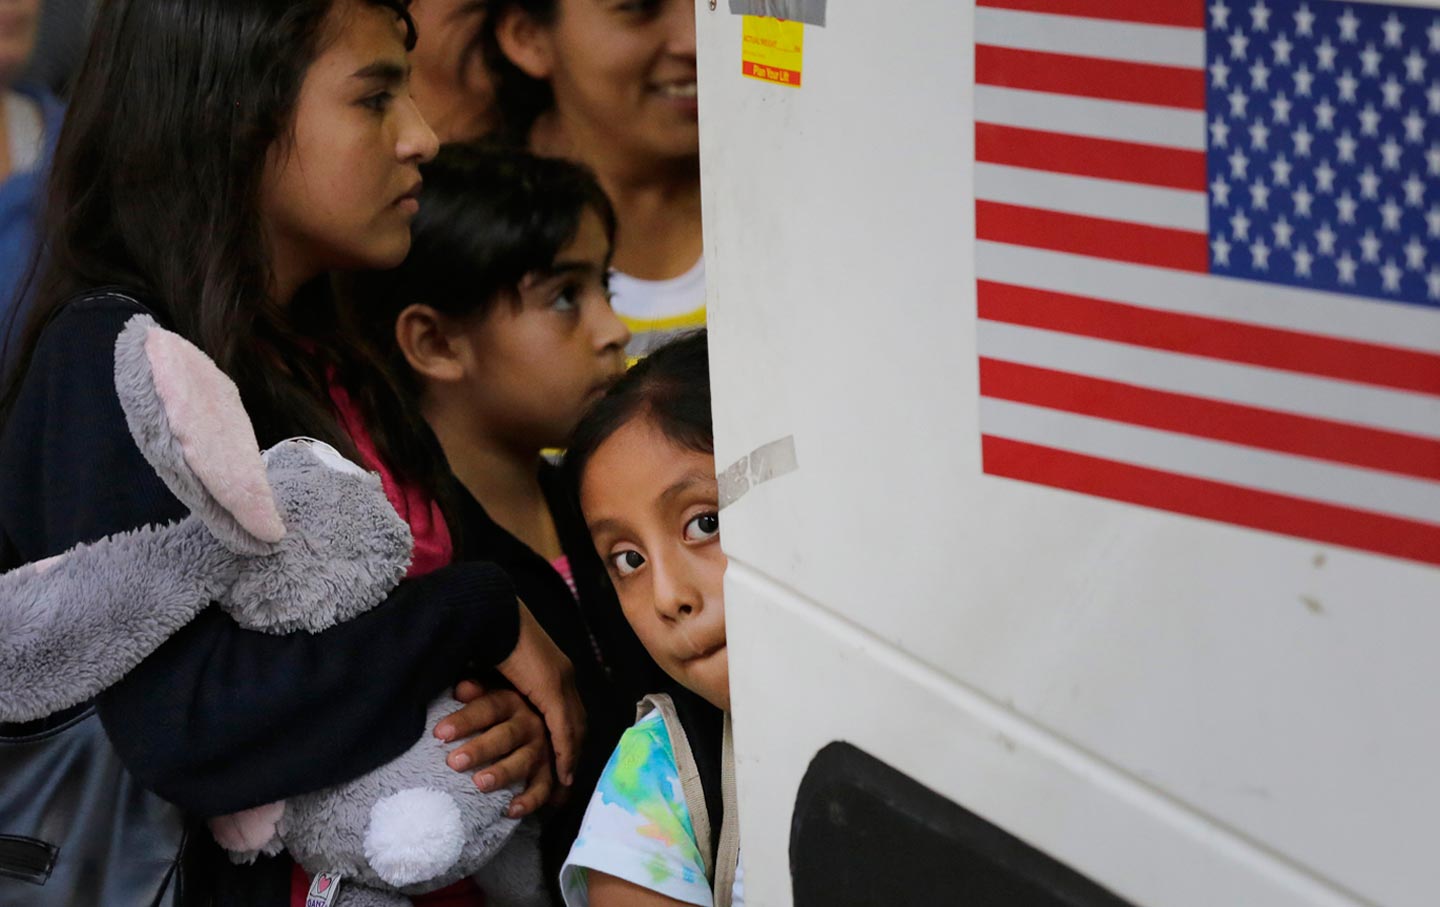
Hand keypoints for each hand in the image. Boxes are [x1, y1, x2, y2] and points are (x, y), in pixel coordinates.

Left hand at [434, 680, 552, 817]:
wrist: (538, 713)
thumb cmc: (500, 705)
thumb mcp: (490, 689)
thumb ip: (476, 689)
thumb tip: (461, 688)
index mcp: (513, 700)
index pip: (487, 709)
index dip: (464, 720)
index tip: (439, 733)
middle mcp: (530, 723)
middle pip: (506, 735)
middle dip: (480, 749)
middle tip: (455, 762)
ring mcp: (541, 747)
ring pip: (524, 760)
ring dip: (503, 773)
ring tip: (480, 784)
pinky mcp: (548, 769)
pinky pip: (544, 786)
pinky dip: (530, 800)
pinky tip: (511, 811)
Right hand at [494, 601, 585, 787]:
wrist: (488, 613)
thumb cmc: (484, 637)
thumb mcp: (497, 671)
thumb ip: (503, 688)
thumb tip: (491, 699)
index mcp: (554, 668)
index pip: (569, 708)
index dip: (568, 735)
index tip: (565, 758)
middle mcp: (564, 674)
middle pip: (579, 721)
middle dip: (575, 749)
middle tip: (569, 777)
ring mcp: (561, 679)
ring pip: (576, 728)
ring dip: (572, 757)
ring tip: (565, 783)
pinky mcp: (552, 686)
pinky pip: (563, 728)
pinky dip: (565, 752)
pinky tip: (562, 773)